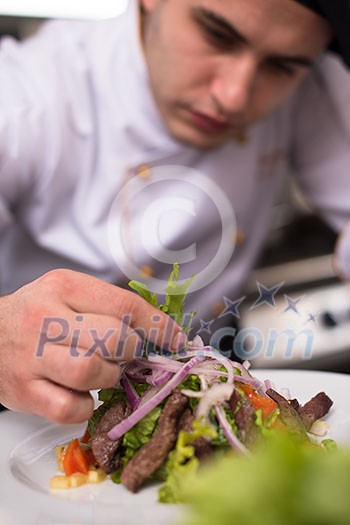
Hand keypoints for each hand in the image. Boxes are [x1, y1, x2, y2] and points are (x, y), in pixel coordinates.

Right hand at [0, 269, 185, 423]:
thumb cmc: (36, 315)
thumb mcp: (68, 294)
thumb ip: (108, 307)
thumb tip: (159, 331)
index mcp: (64, 287)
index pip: (125, 304)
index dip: (159, 325)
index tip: (176, 339)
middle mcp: (46, 318)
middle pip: (114, 337)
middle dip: (134, 351)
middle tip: (130, 354)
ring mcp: (33, 357)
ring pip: (93, 371)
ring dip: (110, 377)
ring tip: (104, 372)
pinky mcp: (25, 392)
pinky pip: (71, 408)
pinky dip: (86, 406)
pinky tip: (81, 394)